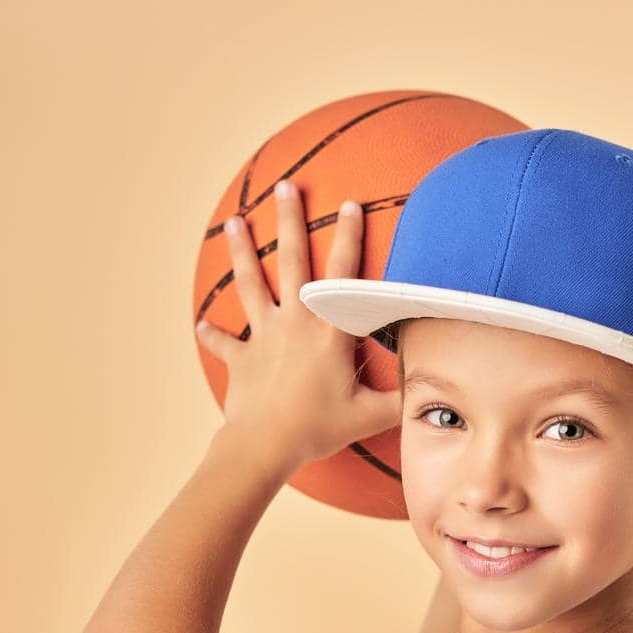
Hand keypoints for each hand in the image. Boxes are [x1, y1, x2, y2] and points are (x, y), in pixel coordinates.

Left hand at [195, 183, 402, 475]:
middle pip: (290, 261)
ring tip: (234, 222)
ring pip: (250, 284)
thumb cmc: (318, 428)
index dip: (347, 237)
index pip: (342, 275)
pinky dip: (213, 333)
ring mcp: (264, 337)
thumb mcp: (369, 415)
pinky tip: (201, 324)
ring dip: (241, 251)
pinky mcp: (241, 359)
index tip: (348, 203)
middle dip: (289, 220)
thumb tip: (431, 390)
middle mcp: (294, 323)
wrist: (264, 445)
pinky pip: (224, 343)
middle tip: (286, 187)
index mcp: (327, 331)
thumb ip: (400, 400)